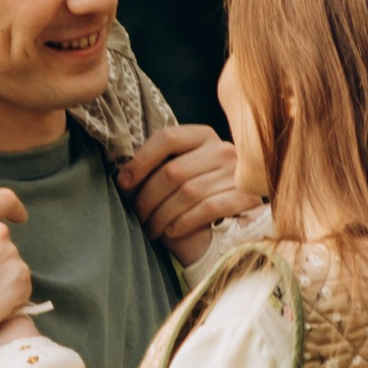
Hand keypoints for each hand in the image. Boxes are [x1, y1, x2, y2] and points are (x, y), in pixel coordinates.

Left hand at [117, 123, 253, 261]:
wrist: (229, 229)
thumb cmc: (193, 200)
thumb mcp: (177, 175)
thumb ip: (157, 167)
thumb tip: (123, 176)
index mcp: (202, 136)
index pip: (167, 138)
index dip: (140, 161)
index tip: (123, 183)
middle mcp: (222, 150)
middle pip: (174, 171)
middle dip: (148, 197)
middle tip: (136, 214)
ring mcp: (236, 173)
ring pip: (188, 193)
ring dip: (162, 215)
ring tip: (150, 228)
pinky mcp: (245, 198)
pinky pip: (207, 209)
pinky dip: (184, 222)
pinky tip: (171, 231)